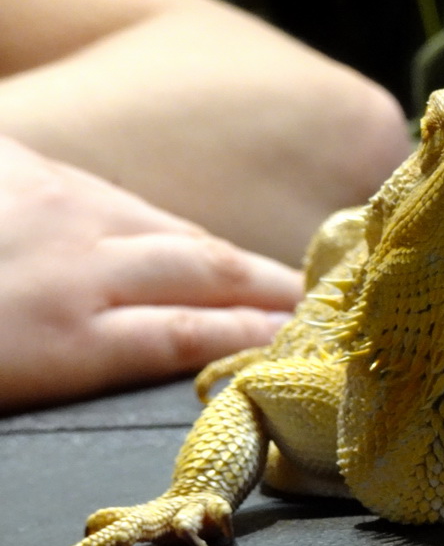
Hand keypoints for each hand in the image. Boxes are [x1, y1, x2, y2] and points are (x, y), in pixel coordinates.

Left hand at [0, 137, 303, 410]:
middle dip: (268, 285)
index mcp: (59, 338)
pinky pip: (109, 192)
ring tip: (253, 270)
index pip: (189, 334)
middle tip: (310, 299)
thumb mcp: (9, 383)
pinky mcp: (21, 161)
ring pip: (166, 224)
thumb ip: (80, 367)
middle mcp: (77, 262)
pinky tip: (161, 230)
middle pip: (203, 270)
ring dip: (218, 251)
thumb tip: (156, 354)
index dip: (252, 334)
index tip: (299, 335)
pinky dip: (149, 219)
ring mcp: (55, 201)